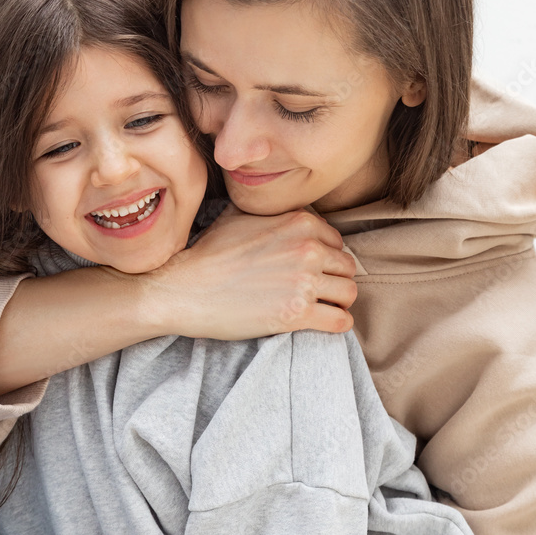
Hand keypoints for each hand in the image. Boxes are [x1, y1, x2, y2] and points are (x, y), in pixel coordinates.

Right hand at [132, 203, 357, 340]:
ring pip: (349, 293)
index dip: (325, 256)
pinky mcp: (297, 314)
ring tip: (320, 307)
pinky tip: (321, 322)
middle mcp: (308, 248)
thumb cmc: (210, 253)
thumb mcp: (241, 215)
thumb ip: (272, 211)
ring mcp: (304, 282)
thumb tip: (284, 213)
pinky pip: (340, 321)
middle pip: (347, 267)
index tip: (311, 269)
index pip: (337, 241)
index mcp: (300, 222)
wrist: (186, 289)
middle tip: (316, 290)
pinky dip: (337, 323)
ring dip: (337, 302)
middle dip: (334, 279)